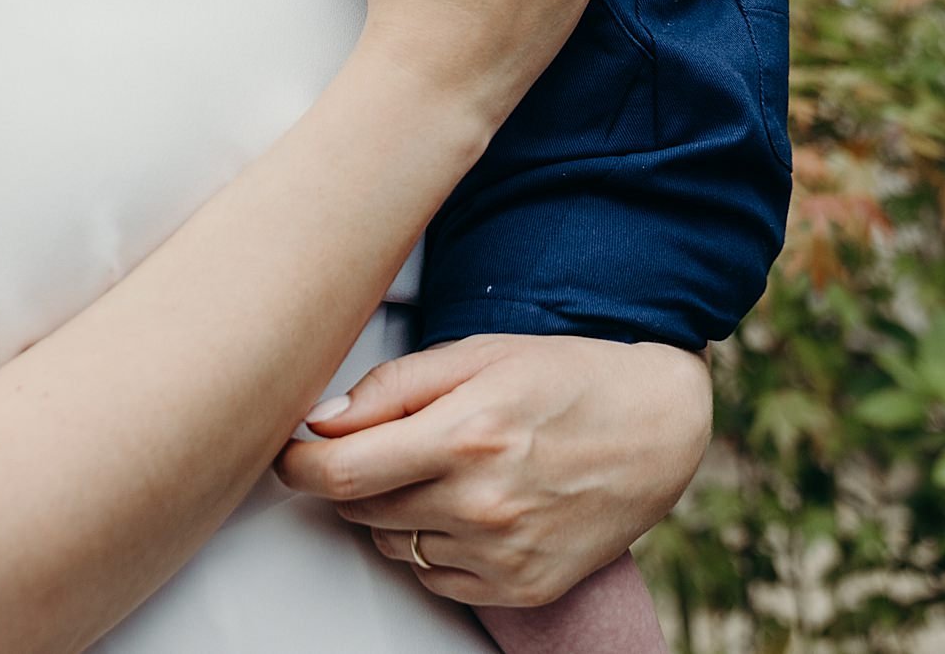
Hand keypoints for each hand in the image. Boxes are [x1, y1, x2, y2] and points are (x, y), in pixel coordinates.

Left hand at [276, 334, 710, 606]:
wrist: (658, 429)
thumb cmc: (566, 379)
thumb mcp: (478, 356)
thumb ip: (392, 388)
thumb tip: (322, 423)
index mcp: (466, 435)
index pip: (342, 474)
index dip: (297, 468)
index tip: (287, 456)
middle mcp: (483, 503)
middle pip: (361, 512)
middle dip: (348, 481)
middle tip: (376, 448)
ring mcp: (504, 553)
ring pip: (394, 546)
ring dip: (388, 513)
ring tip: (434, 471)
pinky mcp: (523, 587)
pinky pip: (435, 577)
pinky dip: (429, 546)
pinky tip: (462, 507)